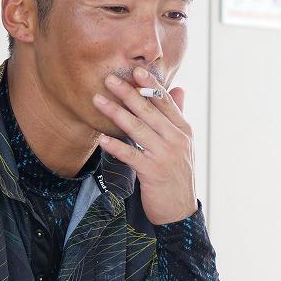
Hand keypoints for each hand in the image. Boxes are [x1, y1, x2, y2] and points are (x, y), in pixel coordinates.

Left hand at [92, 67, 197, 224]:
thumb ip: (177, 116)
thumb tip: (179, 88)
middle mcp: (176, 140)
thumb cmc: (176, 174)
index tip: (135, 70)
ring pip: (138, 129)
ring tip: (98, 100)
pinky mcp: (153, 173)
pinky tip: (102, 139)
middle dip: (128, 93)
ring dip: (116, 113)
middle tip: (109, 78)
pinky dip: (116, 146)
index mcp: (182, 130)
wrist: (179, 210)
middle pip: (149, 111)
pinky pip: (131, 155)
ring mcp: (165, 156)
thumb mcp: (182, 144)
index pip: (164, 102)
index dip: (150, 85)